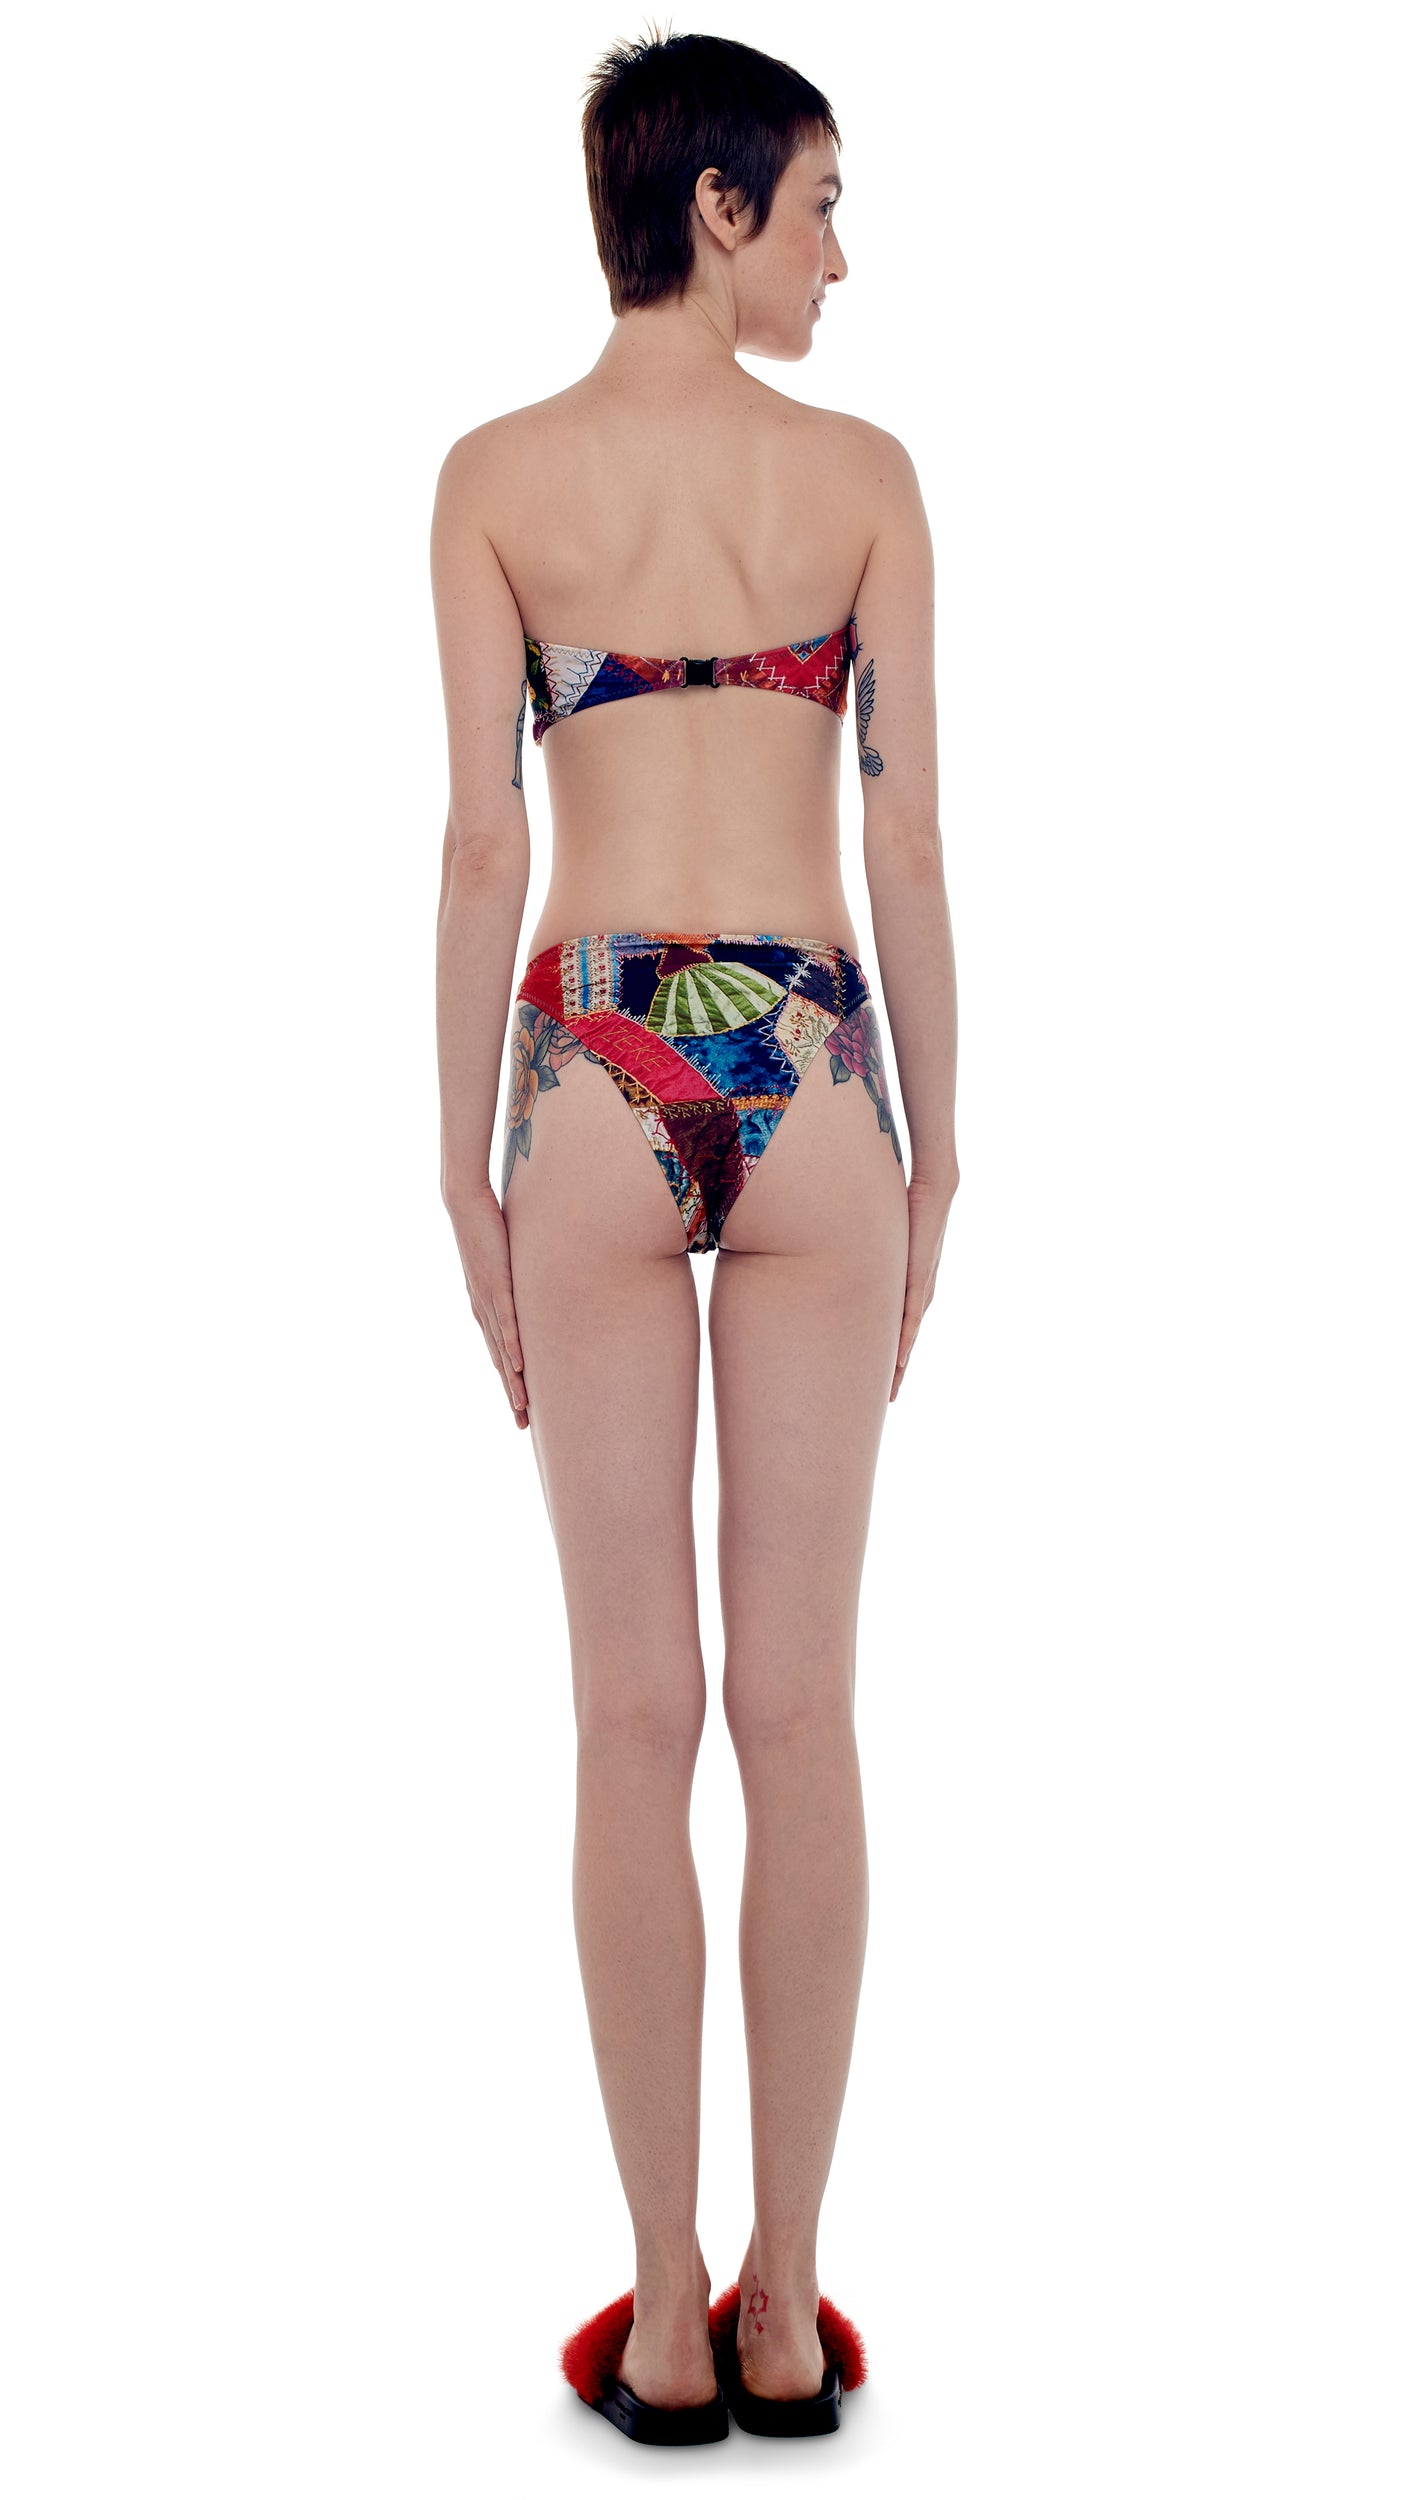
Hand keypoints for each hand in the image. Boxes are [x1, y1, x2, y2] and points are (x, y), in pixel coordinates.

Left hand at [444, 1181, 529, 1429]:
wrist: (464, 1203)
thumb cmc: (486, 1228)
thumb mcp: (506, 1260)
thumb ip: (518, 1278)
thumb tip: (536, 1284)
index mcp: (484, 1307)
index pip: (499, 1352)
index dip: (509, 1382)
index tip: (520, 1407)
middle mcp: (483, 1310)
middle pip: (499, 1362)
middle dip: (510, 1394)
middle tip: (522, 1424)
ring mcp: (488, 1299)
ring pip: (502, 1349)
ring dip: (511, 1380)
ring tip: (521, 1406)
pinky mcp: (496, 1283)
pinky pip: (506, 1321)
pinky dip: (511, 1345)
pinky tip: (519, 1366)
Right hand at [890, 1166, 958, 1401]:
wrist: (935, 1185)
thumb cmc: (908, 1202)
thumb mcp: (883, 1235)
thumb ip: (870, 1248)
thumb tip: (845, 1246)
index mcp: (912, 1281)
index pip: (902, 1325)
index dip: (893, 1350)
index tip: (884, 1374)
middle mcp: (920, 1288)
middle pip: (908, 1339)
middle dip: (898, 1369)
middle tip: (888, 1396)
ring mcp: (921, 1284)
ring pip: (910, 1334)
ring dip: (901, 1363)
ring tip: (892, 1389)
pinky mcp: (919, 1276)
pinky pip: (910, 1317)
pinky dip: (906, 1341)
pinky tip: (900, 1361)